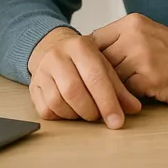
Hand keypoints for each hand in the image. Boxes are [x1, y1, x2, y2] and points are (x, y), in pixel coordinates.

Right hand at [27, 27, 141, 128]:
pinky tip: (70, 111)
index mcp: (80, 46)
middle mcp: (57, 56)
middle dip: (90, 110)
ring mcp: (42, 70)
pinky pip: (45, 109)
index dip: (107, 102)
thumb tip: (134, 108)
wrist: (52, 48)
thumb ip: (119, 88)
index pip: (95, 77)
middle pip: (73, 90)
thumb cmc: (82, 60)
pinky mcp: (33, 86)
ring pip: (57, 101)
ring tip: (85, 112)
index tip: (117, 121)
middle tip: (99, 116)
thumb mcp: (103, 66)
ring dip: (75, 114)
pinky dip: (60, 116)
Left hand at [92, 13, 167, 105]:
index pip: (95, 39)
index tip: (89, 69)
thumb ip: (122, 39)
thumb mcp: (148, 34)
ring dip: (113, 86)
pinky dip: (128, 95)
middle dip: (99, 74)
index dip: (90, 57)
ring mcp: (141, 56)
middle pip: (99, 59)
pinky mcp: (149, 77)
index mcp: (133, 22)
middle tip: (100, 85)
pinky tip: (137, 95)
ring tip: (120, 91)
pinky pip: (125, 89)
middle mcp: (135, 35)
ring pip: (110, 76)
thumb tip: (89, 53)